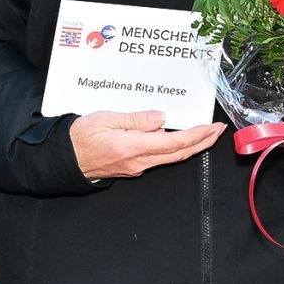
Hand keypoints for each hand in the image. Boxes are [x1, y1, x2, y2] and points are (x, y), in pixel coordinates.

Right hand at [71, 111, 223, 179]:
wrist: (64, 159)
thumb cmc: (80, 138)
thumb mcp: (105, 118)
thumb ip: (135, 119)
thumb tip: (161, 117)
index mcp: (132, 147)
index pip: (173, 143)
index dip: (196, 136)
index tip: (211, 127)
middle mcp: (138, 161)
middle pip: (178, 154)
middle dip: (202, 142)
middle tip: (218, 130)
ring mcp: (137, 166)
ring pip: (171, 157)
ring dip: (191, 146)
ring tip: (205, 132)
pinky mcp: (134, 166)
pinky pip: (160, 158)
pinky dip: (176, 149)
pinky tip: (180, 139)